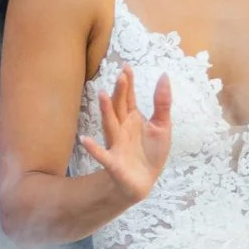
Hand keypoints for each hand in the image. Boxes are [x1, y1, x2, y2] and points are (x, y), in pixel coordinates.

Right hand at [80, 67, 171, 206]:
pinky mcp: (113, 162)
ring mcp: (116, 144)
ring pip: (109, 125)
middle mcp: (122, 128)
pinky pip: (102, 154)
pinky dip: (93, 148)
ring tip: (102, 96)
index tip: (126, 66)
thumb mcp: (162, 126)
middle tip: (120, 76)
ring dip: (105, 111)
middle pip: (119, 107)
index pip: (129, 97)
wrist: (144, 181)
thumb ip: (162, 103)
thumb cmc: (151, 152)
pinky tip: (84, 140)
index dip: (128, 83)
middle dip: (119, 92)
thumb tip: (163, 76)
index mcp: (132, 118)